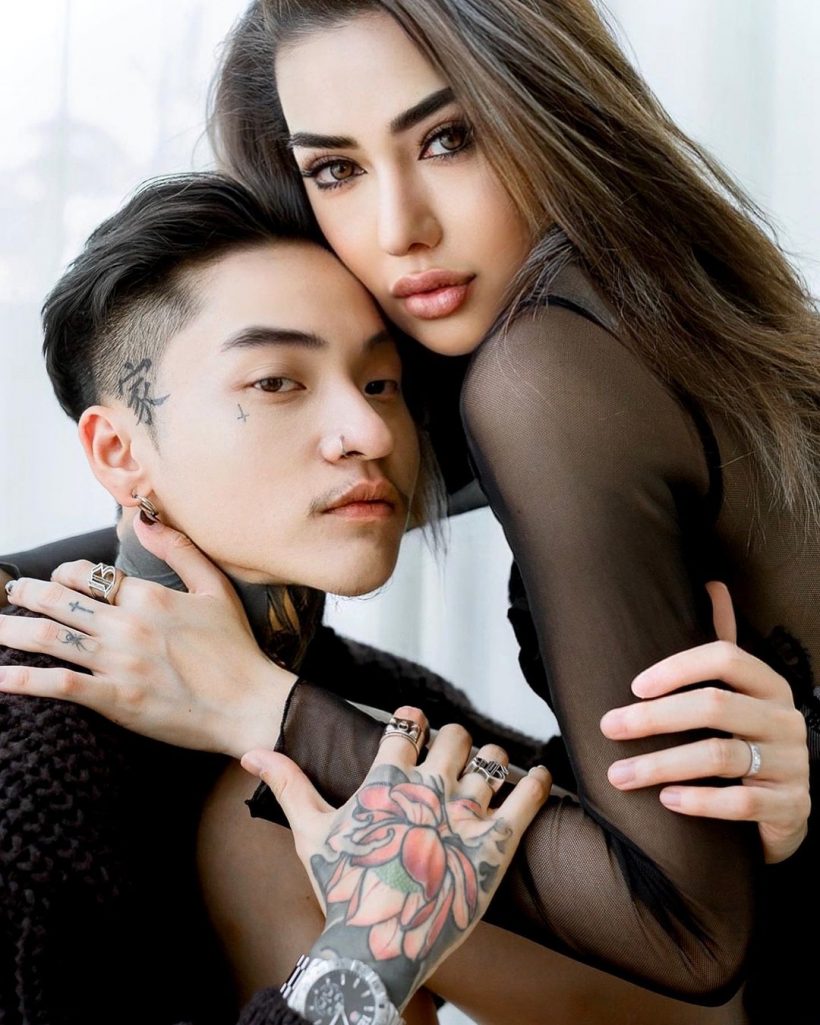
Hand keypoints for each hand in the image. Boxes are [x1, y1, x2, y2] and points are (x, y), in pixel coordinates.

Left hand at [0, 516, 295, 757]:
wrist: (250, 705)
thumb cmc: (236, 649)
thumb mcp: (216, 589)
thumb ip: (179, 549)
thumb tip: (145, 516)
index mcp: (150, 596)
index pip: (89, 574)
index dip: (65, 574)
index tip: (56, 580)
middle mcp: (128, 624)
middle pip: (60, 600)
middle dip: (25, 594)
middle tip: (8, 593)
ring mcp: (120, 662)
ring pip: (50, 637)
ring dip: (11, 630)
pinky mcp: (116, 699)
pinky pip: (59, 685)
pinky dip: (22, 680)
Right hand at [242, 706, 550, 1011]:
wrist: (375, 947)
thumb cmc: (341, 889)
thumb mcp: (311, 833)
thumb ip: (288, 784)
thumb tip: (253, 753)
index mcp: (387, 783)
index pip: (406, 725)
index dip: (411, 718)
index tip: (413, 721)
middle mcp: (428, 792)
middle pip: (454, 737)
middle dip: (453, 738)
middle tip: (451, 751)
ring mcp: (463, 817)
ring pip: (491, 761)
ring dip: (493, 757)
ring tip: (492, 764)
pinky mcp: (494, 846)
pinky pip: (526, 801)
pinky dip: (536, 782)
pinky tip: (537, 773)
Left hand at [601, 582, 809, 862]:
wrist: (782, 808)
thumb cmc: (746, 741)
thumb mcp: (737, 693)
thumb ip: (722, 645)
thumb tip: (712, 585)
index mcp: (769, 684)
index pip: (725, 657)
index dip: (677, 668)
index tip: (633, 686)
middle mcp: (785, 718)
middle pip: (715, 706)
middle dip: (653, 718)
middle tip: (608, 728)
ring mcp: (794, 763)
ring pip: (720, 756)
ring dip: (661, 765)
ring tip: (619, 774)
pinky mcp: (792, 806)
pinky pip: (743, 803)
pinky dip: (700, 801)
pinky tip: (666, 801)